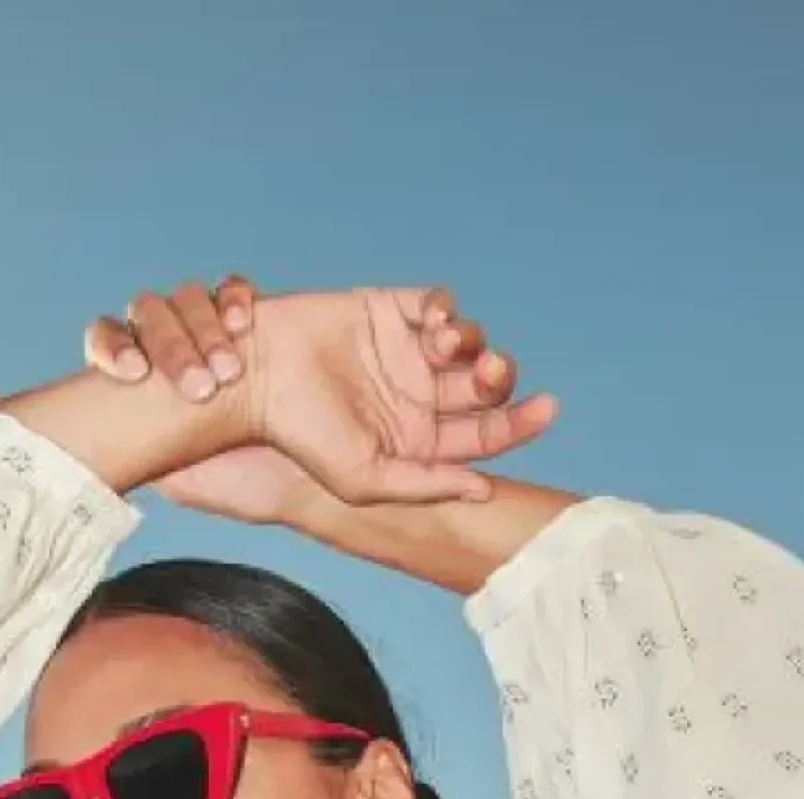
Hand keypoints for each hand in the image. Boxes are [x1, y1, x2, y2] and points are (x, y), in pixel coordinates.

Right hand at [83, 274, 555, 512]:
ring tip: (445, 346)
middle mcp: (419, 396)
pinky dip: (446, 308)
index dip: (520, 422)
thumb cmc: (303, 437)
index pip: (484, 433)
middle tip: (491, 371)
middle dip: (499, 376)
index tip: (546, 410)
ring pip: (467, 342)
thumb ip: (425, 485)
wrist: (257, 380)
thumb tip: (483, 489)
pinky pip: (436, 303)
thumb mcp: (364, 478)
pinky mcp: (388, 309)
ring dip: (471, 341)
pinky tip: (435, 322)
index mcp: (420, 441)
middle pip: (483, 385)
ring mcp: (406, 351)